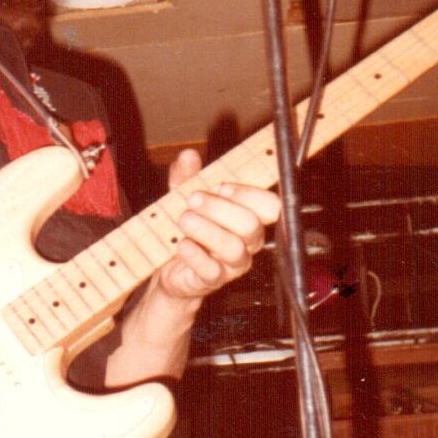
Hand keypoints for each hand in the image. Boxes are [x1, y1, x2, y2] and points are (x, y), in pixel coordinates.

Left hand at [155, 148, 278, 301]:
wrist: (168, 268)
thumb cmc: (185, 230)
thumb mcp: (183, 197)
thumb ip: (187, 177)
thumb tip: (188, 155)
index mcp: (248, 217)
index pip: (269, 206)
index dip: (249, 194)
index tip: (222, 185)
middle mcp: (247, 242)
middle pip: (251, 225)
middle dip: (221, 209)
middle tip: (193, 199)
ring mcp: (232, 265)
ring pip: (233, 248)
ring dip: (207, 230)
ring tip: (184, 220)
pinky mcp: (212, 281)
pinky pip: (211, 271)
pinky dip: (195, 255)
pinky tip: (182, 244)